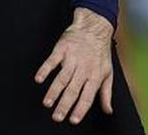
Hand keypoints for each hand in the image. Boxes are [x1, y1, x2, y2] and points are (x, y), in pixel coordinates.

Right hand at [35, 7, 114, 123]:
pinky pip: (53, 60)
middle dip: (64, 105)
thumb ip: (106, 93)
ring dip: (54, 91)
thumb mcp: (107, 72)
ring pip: (62, 77)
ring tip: (47, 103)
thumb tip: (108, 110)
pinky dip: (45, 69)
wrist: (94, 27)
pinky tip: (39, 78)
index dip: (81, 109)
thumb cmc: (100, 51)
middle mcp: (84, 68)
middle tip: (57, 117)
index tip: (73, 120)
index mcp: (95, 75)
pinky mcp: (63, 48)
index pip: (88, 96)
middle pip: (73, 89)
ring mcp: (72, 58)